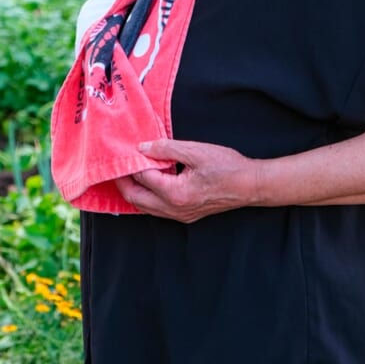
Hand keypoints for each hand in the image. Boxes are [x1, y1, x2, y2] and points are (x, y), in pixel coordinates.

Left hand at [115, 138, 259, 222]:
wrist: (250, 185)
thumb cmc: (226, 166)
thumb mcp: (196, 151)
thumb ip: (167, 148)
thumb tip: (143, 147)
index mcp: (175, 193)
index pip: (143, 178)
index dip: (130, 164)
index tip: (122, 150)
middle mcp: (174, 210)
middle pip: (136, 199)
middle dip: (123, 183)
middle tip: (114, 165)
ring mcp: (180, 216)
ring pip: (145, 207)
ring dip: (134, 191)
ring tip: (127, 172)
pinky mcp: (185, 215)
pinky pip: (157, 209)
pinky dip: (147, 196)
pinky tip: (148, 182)